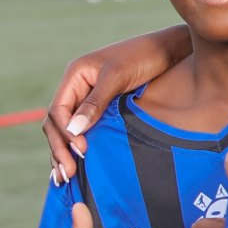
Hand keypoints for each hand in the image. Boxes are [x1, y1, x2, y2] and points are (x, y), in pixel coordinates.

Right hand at [43, 27, 188, 180]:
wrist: (169, 50)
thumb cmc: (144, 56)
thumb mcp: (118, 77)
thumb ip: (96, 103)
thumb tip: (74, 130)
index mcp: (75, 75)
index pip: (58, 110)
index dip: (64, 133)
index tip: (80, 151)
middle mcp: (77, 87)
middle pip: (58, 123)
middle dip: (60, 148)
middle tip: (67, 174)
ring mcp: (88, 98)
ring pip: (67, 129)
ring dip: (64, 152)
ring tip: (65, 177)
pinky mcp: (102, 108)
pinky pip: (84, 129)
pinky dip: (78, 147)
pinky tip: (79, 166)